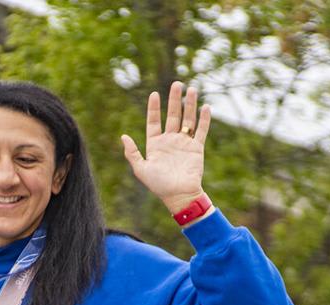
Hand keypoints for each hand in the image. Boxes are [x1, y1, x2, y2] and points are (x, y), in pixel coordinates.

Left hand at [121, 82, 211, 213]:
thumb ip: (132, 153)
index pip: (153, 121)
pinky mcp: (196, 148)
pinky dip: (204, 119)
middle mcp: (170, 141)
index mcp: (155, 144)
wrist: (179, 195)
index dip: (154, 108)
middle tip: (177, 84)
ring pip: (187, 119)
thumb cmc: (158, 185)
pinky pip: (201, 131)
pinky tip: (205, 107)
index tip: (154, 94)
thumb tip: (123, 136)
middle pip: (172, 115)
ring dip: (190, 105)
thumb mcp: (141, 169)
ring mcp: (184, 143)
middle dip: (174, 100)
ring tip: (191, 89)